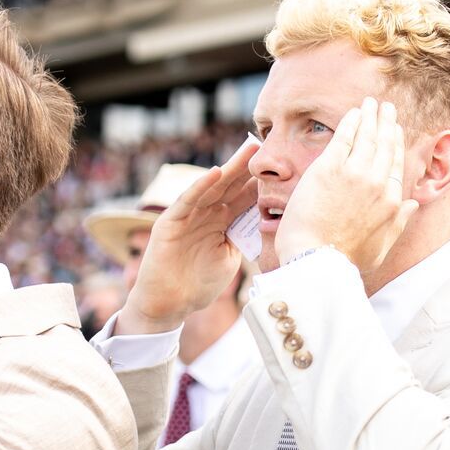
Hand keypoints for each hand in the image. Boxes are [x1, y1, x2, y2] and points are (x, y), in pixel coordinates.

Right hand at [120, 145, 257, 335]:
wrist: (170, 305)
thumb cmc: (198, 285)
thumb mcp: (229, 258)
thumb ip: (241, 237)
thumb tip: (262, 219)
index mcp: (221, 223)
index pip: (242, 198)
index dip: (258, 182)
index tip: (280, 167)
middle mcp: (205, 215)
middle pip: (229, 186)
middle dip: (246, 167)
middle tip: (264, 145)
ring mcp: (187, 216)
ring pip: (211, 188)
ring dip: (229, 169)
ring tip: (247, 151)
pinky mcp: (170, 222)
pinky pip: (188, 201)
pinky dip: (201, 186)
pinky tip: (216, 173)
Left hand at [275, 97, 419, 275]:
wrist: (318, 261)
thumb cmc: (346, 260)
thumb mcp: (381, 247)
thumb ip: (399, 223)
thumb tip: (413, 205)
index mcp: (391, 202)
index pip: (395, 164)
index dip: (396, 143)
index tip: (395, 130)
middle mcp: (377, 183)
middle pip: (384, 145)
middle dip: (386, 123)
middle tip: (387, 107)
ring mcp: (354, 173)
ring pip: (366, 136)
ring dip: (370, 116)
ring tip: (371, 103)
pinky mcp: (329, 168)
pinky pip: (343, 136)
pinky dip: (351, 121)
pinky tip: (353, 112)